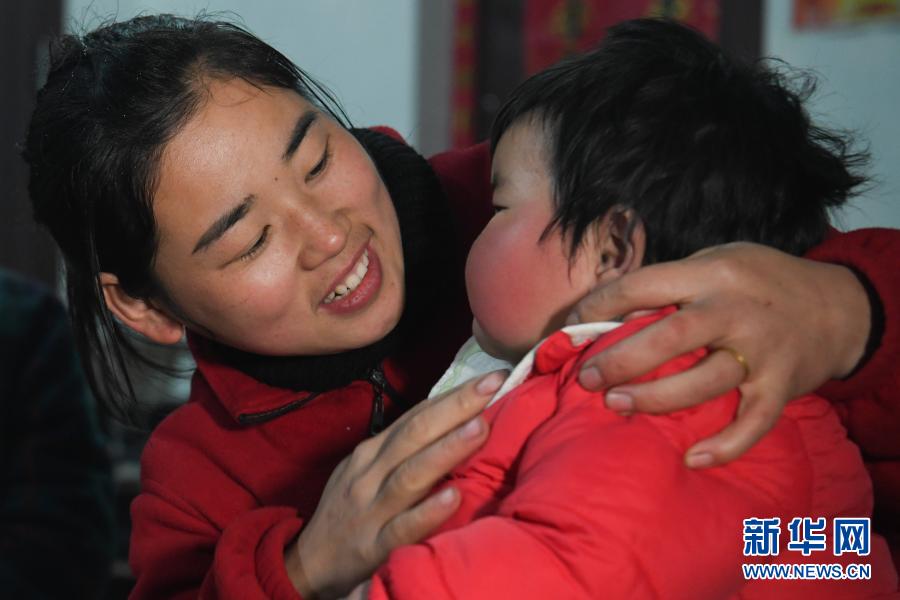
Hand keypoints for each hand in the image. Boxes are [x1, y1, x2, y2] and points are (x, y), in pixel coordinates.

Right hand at [284, 370, 506, 598]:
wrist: (310, 562)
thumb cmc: (351, 510)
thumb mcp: (368, 470)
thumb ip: (405, 450)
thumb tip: (454, 422)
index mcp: (372, 452)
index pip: (415, 416)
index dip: (452, 395)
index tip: (490, 378)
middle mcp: (371, 474)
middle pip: (415, 433)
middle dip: (455, 407)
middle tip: (491, 385)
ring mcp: (371, 510)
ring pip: (411, 474)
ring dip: (447, 449)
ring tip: (480, 427)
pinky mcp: (374, 547)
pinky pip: (402, 527)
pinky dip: (427, 511)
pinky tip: (453, 496)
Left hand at [568, 242, 869, 467]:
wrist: (839, 307)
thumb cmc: (761, 281)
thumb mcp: (718, 260)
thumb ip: (672, 283)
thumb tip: (611, 312)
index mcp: (712, 274)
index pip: (643, 286)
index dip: (601, 306)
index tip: (573, 325)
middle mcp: (735, 311)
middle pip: (670, 337)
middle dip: (621, 360)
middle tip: (587, 378)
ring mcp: (761, 352)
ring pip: (703, 382)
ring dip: (655, 398)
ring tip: (615, 405)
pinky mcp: (782, 387)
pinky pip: (753, 423)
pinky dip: (725, 445)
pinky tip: (693, 458)